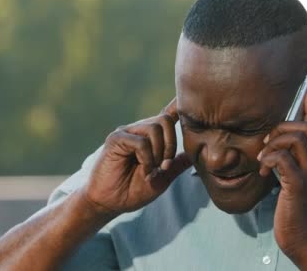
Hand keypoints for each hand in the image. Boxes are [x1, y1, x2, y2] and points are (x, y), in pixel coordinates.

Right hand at [81, 98, 191, 216]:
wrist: (109, 203)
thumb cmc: (133, 190)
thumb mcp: (163, 178)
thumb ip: (177, 164)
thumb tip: (197, 153)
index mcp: (151, 137)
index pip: (167, 114)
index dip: (178, 106)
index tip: (192, 103)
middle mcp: (139, 130)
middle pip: (165, 119)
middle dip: (171, 143)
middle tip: (165, 165)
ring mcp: (127, 132)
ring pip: (154, 128)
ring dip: (159, 152)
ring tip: (153, 169)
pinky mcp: (116, 139)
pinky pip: (141, 142)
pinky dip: (147, 158)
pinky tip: (144, 170)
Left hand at [258, 91, 306, 261]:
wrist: (303, 239)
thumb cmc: (294, 211)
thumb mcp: (295, 183)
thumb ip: (290, 165)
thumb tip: (275, 152)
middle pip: (306, 128)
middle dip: (282, 128)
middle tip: (267, 144)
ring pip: (296, 139)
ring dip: (273, 144)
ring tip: (263, 160)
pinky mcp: (298, 186)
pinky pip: (283, 159)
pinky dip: (269, 160)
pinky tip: (262, 172)